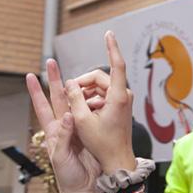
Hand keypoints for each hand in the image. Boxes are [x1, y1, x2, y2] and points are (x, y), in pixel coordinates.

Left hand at [26, 59, 100, 192]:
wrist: (84, 188)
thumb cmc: (67, 176)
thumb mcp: (60, 157)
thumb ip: (64, 136)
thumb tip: (67, 115)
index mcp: (53, 132)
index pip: (41, 107)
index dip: (35, 92)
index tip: (30, 75)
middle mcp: (64, 126)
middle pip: (58, 98)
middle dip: (56, 80)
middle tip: (52, 62)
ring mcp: (79, 129)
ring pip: (77, 103)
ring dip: (78, 89)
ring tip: (83, 77)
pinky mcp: (91, 133)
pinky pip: (92, 114)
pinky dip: (94, 103)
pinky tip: (98, 94)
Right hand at [69, 31, 134, 173]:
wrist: (117, 159)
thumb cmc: (102, 143)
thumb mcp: (81, 120)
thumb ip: (74, 98)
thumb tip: (70, 83)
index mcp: (118, 96)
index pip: (117, 65)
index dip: (112, 47)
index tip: (108, 33)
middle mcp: (123, 95)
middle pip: (99, 77)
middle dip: (81, 84)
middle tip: (68, 97)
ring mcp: (123, 100)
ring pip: (99, 87)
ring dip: (84, 93)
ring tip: (76, 110)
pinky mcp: (120, 105)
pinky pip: (102, 95)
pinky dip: (90, 99)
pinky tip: (84, 113)